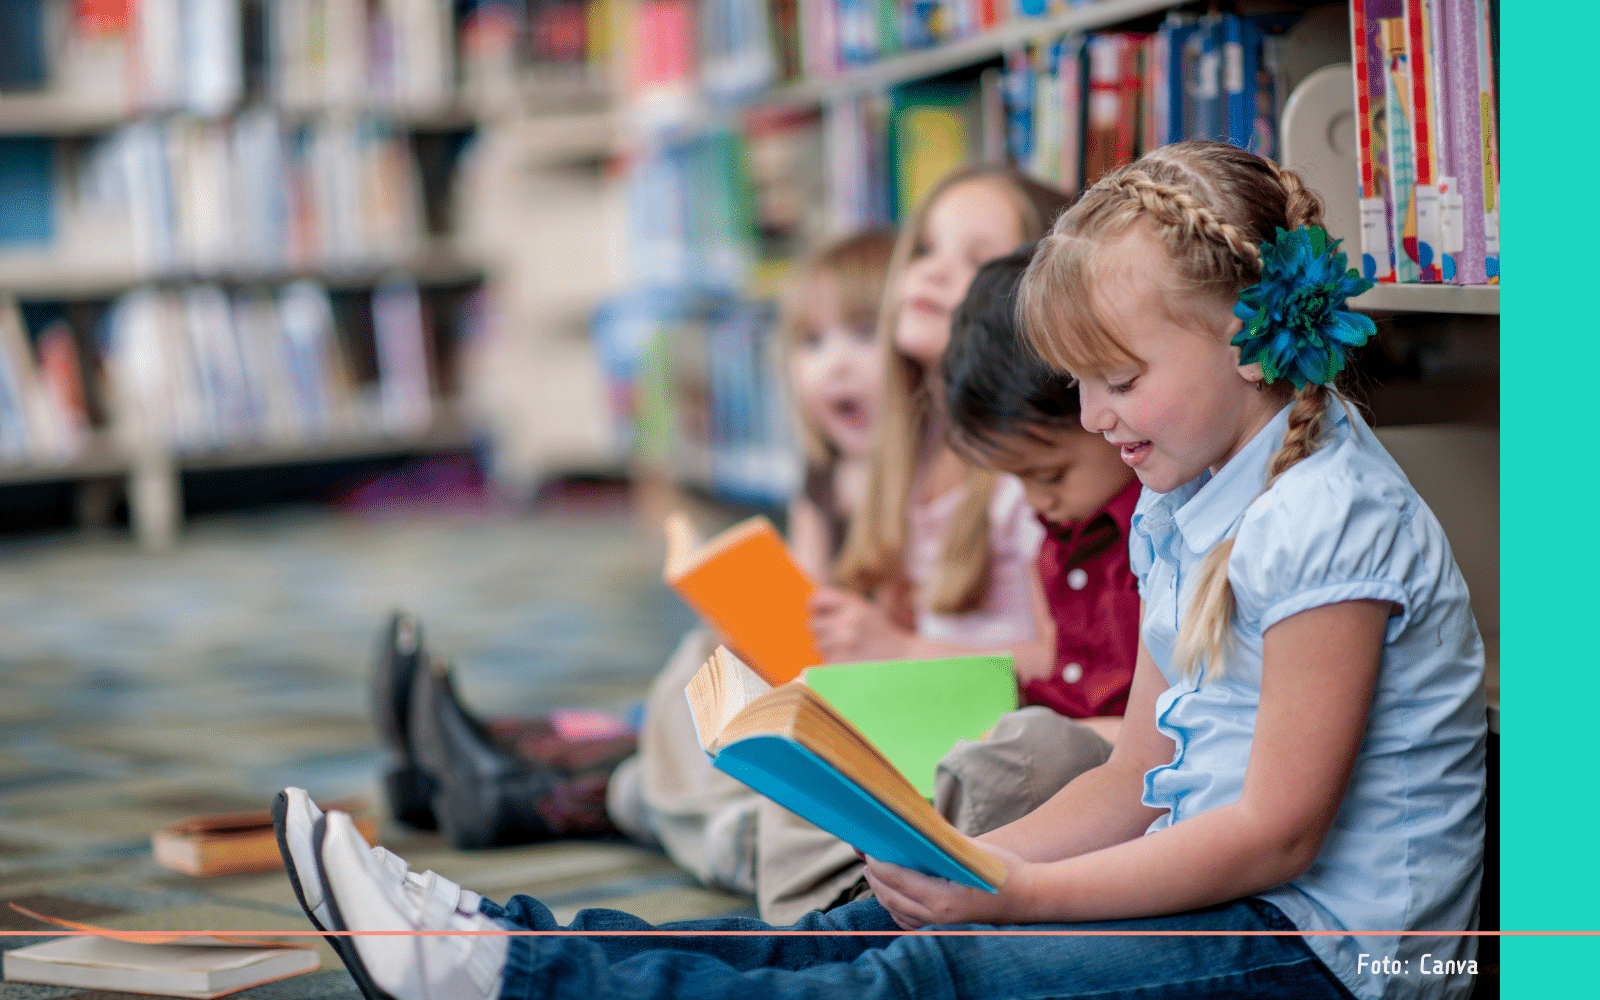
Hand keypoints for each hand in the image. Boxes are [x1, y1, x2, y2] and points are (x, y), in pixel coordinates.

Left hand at [807, 586, 913, 661]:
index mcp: (854, 605)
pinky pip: (825, 661)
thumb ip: (841, 606)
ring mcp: (844, 645)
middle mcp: (848, 622)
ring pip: (818, 645)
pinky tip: (852, 661)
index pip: (817, 599)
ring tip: (850, 650)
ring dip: (830, 649)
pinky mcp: (841, 664)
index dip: (816, 607)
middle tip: (841, 636)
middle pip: (813, 624)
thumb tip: (808, 608)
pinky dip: (835, 663)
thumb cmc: (881, 636)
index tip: (819, 612)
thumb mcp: (867, 612)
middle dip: (824, 631)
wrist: (904, 661)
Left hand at [861, 842, 1031, 929]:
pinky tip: (892, 894)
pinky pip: (910, 921)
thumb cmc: (1004, 870)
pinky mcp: (945, 927)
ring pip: (898, 912)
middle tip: (865, 857)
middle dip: (875, 877)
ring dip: (882, 893)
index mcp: (943, 899)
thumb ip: (942, 840)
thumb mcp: (972, 850)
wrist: (1030, 898)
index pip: (898, 880)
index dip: (879, 864)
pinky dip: (895, 907)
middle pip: (892, 897)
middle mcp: (938, 917)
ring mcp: (941, 925)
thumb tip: (915, 824)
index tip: (869, 850)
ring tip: (874, 873)